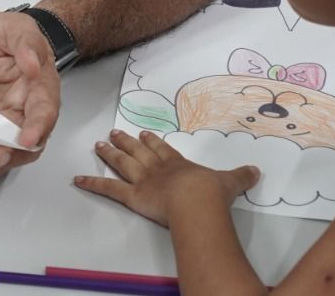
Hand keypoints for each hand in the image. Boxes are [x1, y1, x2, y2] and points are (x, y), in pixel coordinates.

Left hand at [0, 11, 59, 177]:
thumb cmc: (9, 38)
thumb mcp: (16, 27)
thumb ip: (26, 41)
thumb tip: (32, 62)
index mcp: (40, 90)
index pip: (45, 114)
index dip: (37, 129)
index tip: (26, 139)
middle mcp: (24, 115)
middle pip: (22, 150)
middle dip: (6, 156)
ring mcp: (1, 126)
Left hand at [73, 129, 259, 227]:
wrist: (197, 201)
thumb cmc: (211, 193)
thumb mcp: (230, 182)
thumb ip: (241, 176)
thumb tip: (256, 171)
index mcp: (177, 163)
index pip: (162, 149)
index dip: (152, 142)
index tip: (144, 134)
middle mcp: (157, 168)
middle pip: (139, 152)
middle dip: (126, 142)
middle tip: (114, 133)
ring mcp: (142, 179)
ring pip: (122, 164)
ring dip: (109, 154)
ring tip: (98, 145)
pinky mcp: (132, 195)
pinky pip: (109, 189)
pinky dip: (92, 184)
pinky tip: (77, 180)